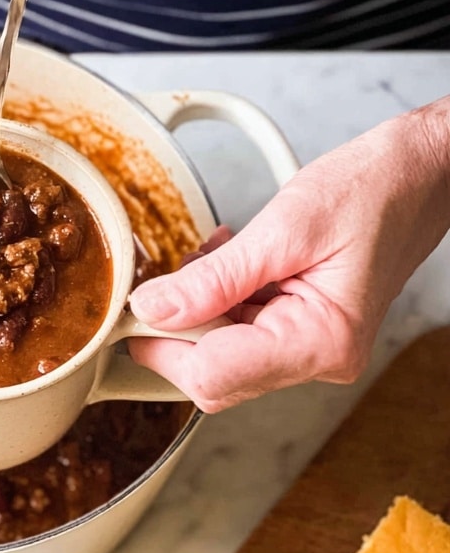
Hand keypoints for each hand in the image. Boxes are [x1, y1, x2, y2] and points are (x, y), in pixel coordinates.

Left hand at [128, 98, 449, 412]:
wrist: (418, 176)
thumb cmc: (373, 191)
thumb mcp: (282, 228)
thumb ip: (212, 279)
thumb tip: (152, 309)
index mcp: (322, 341)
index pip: (215, 375)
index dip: (164, 345)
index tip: (136, 310)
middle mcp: (319, 361)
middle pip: (214, 376)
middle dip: (180, 329)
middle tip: (166, 278)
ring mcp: (311, 352)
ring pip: (221, 357)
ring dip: (200, 311)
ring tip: (216, 256)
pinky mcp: (302, 337)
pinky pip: (240, 336)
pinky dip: (220, 303)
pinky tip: (229, 265)